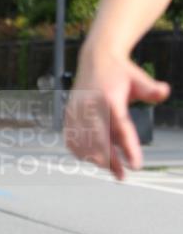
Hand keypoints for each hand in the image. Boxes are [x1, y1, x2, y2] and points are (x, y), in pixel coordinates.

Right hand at [64, 48, 169, 180]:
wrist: (96, 58)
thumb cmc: (119, 71)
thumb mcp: (138, 78)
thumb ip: (150, 89)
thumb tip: (164, 91)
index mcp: (108, 96)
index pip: (119, 127)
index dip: (127, 148)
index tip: (135, 165)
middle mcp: (90, 104)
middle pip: (98, 139)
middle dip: (110, 161)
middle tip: (122, 175)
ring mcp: (77, 109)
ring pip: (83, 142)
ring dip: (96, 158)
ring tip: (111, 169)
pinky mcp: (69, 113)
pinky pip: (71, 138)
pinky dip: (80, 151)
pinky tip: (92, 158)